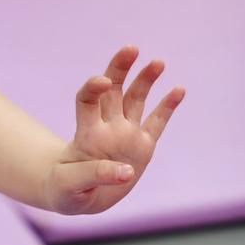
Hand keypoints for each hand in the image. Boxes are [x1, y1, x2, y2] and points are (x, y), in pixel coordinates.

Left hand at [42, 46, 184, 214]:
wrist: (77, 195)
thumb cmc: (65, 188)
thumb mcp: (69, 185)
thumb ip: (94, 175)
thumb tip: (126, 172)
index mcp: (86, 133)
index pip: (87, 100)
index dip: (92, 88)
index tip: (100, 81)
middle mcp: (107, 127)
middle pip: (112, 90)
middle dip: (120, 68)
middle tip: (132, 48)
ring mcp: (125, 134)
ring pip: (135, 100)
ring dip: (145, 80)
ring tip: (158, 62)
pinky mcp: (142, 146)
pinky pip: (157, 122)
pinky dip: (167, 106)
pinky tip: (179, 89)